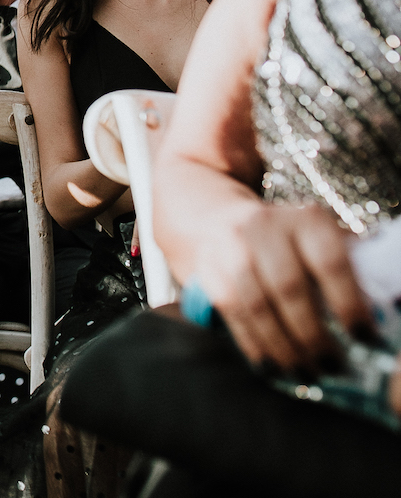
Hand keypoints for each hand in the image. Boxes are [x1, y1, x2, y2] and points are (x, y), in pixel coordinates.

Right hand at [195, 203, 371, 377]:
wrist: (218, 218)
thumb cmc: (286, 241)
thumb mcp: (317, 239)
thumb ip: (347, 268)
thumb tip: (382, 314)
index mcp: (306, 219)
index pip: (331, 263)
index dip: (348, 303)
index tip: (365, 338)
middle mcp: (264, 226)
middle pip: (290, 289)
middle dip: (313, 336)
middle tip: (332, 366)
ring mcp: (231, 247)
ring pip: (259, 306)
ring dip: (284, 347)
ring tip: (305, 372)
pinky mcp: (208, 269)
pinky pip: (233, 313)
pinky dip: (254, 344)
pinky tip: (273, 365)